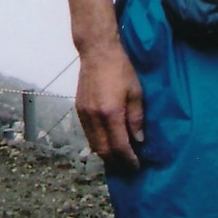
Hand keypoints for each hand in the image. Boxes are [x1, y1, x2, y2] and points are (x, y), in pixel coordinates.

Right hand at [76, 42, 144, 170]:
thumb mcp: (136, 92)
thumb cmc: (121, 69)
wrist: (97, 52)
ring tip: (118, 157)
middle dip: (116, 161)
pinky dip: (97, 143)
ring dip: (106, 154)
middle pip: (104, 150)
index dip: (128, 159)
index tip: (136, 165)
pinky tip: (107, 142)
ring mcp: (84, 114)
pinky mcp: (79, 109)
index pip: (119, 146)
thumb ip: (136, 118)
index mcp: (111, 113)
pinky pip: (87, 134)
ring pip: (93, 144)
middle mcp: (95, 117)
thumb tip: (138, 140)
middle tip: (128, 164)